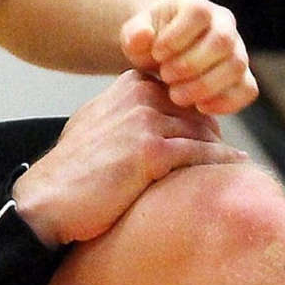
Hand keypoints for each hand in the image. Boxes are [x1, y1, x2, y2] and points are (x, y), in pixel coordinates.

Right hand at [11, 72, 248, 247]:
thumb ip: (127, 110)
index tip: (209, 139)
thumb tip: (160, 115)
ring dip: (221, 152)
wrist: (48, 199)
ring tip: (236, 168)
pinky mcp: (150, 152)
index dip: (199, 118)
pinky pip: (200, 155)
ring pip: (203, 133)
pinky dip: (220, 164)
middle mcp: (139, 96)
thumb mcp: (96, 122)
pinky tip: (234, 171)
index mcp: (129, 84)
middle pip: (197, 113)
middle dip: (214, 135)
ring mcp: (145, 122)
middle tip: (228, 158)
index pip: (183, 95)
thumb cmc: (73, 169)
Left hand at [120, 0, 256, 113]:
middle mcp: (223, 23)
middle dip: (191, 65)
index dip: (177, 36)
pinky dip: (226, 102)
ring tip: (176, 95)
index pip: (198, 13)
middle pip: (222, 41)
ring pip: (236, 66)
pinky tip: (200, 107)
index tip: (157, 53)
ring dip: (205, 86)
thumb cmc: (150, 42)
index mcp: (195, 4)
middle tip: (166, 77)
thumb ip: (134, 34)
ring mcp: (237, 49)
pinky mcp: (243, 76)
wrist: (162, 57)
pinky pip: (247, 90)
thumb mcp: (134, 34)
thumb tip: (144, 37)